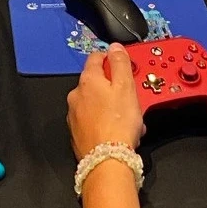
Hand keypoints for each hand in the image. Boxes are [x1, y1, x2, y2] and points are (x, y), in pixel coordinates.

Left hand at [67, 44, 144, 158]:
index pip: (96, 58)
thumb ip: (120, 63)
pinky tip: (119, 132)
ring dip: (111, 107)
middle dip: (114, 88)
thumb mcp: (126, 87)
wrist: (107, 160)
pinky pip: (93, 121)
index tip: (122, 63)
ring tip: (130, 120)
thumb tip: (115, 47)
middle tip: (131, 97)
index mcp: (87, 81)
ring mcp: (74, 115)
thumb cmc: (118, 124)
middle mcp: (76, 96)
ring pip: (96, 103)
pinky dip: (105, 122)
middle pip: (96, 82)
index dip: (110, 57)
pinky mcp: (77, 133)